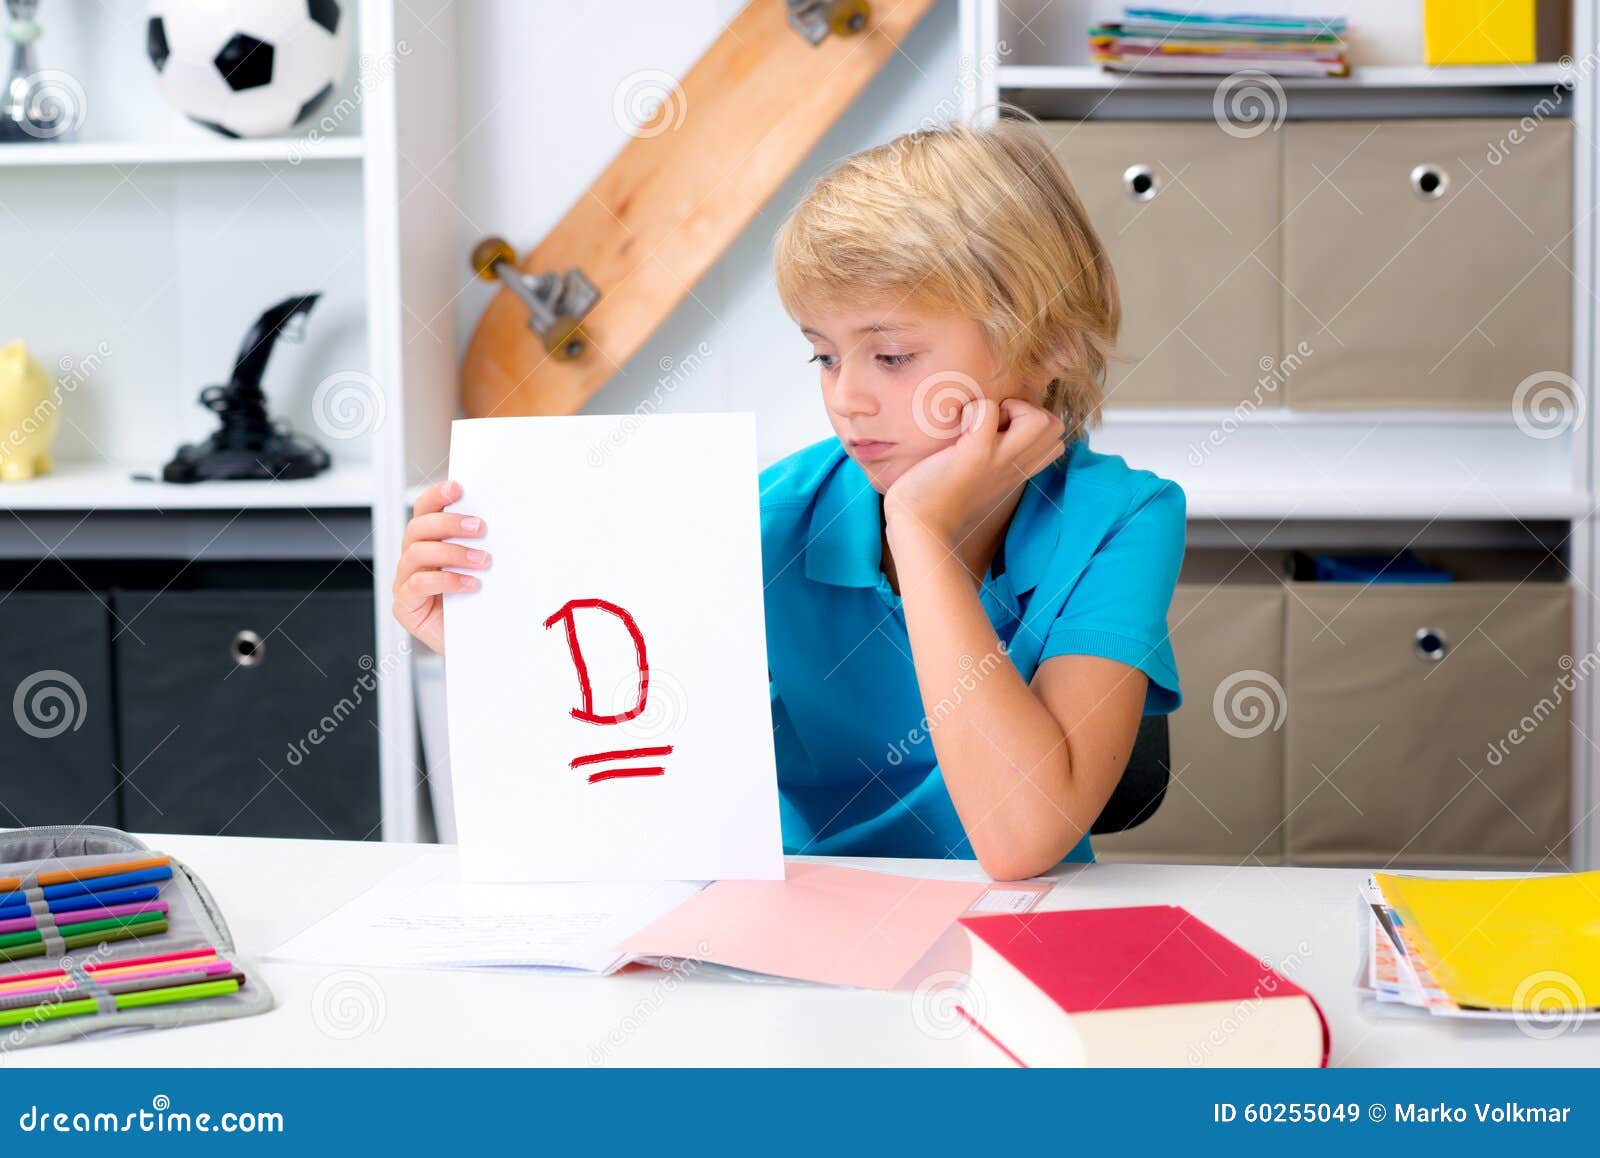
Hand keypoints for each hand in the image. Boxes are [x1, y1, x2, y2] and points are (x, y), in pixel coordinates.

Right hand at [391, 480, 488, 654]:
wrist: (479, 645)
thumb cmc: (481, 604)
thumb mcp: (485, 568)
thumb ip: (483, 543)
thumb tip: (505, 517)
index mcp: (429, 543)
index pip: (425, 511)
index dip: (436, 496)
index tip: (458, 487)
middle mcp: (413, 560)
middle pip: (418, 528)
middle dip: (449, 523)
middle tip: (479, 527)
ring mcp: (406, 582)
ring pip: (417, 553)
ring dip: (453, 552)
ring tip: (483, 561)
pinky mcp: (405, 606)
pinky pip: (418, 584)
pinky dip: (446, 580)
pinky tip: (469, 584)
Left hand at [884, 397, 1065, 548]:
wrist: (919, 528)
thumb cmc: (938, 503)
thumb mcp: (978, 483)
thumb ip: (992, 464)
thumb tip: (987, 435)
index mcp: (1016, 473)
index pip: (1055, 443)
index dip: (1031, 425)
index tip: (1000, 433)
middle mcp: (1014, 467)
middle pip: (1055, 426)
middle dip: (1028, 410)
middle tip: (994, 424)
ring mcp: (998, 461)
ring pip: (1041, 420)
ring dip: (1012, 407)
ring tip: (983, 423)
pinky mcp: (975, 454)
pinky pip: (988, 411)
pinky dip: (973, 409)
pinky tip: (959, 425)